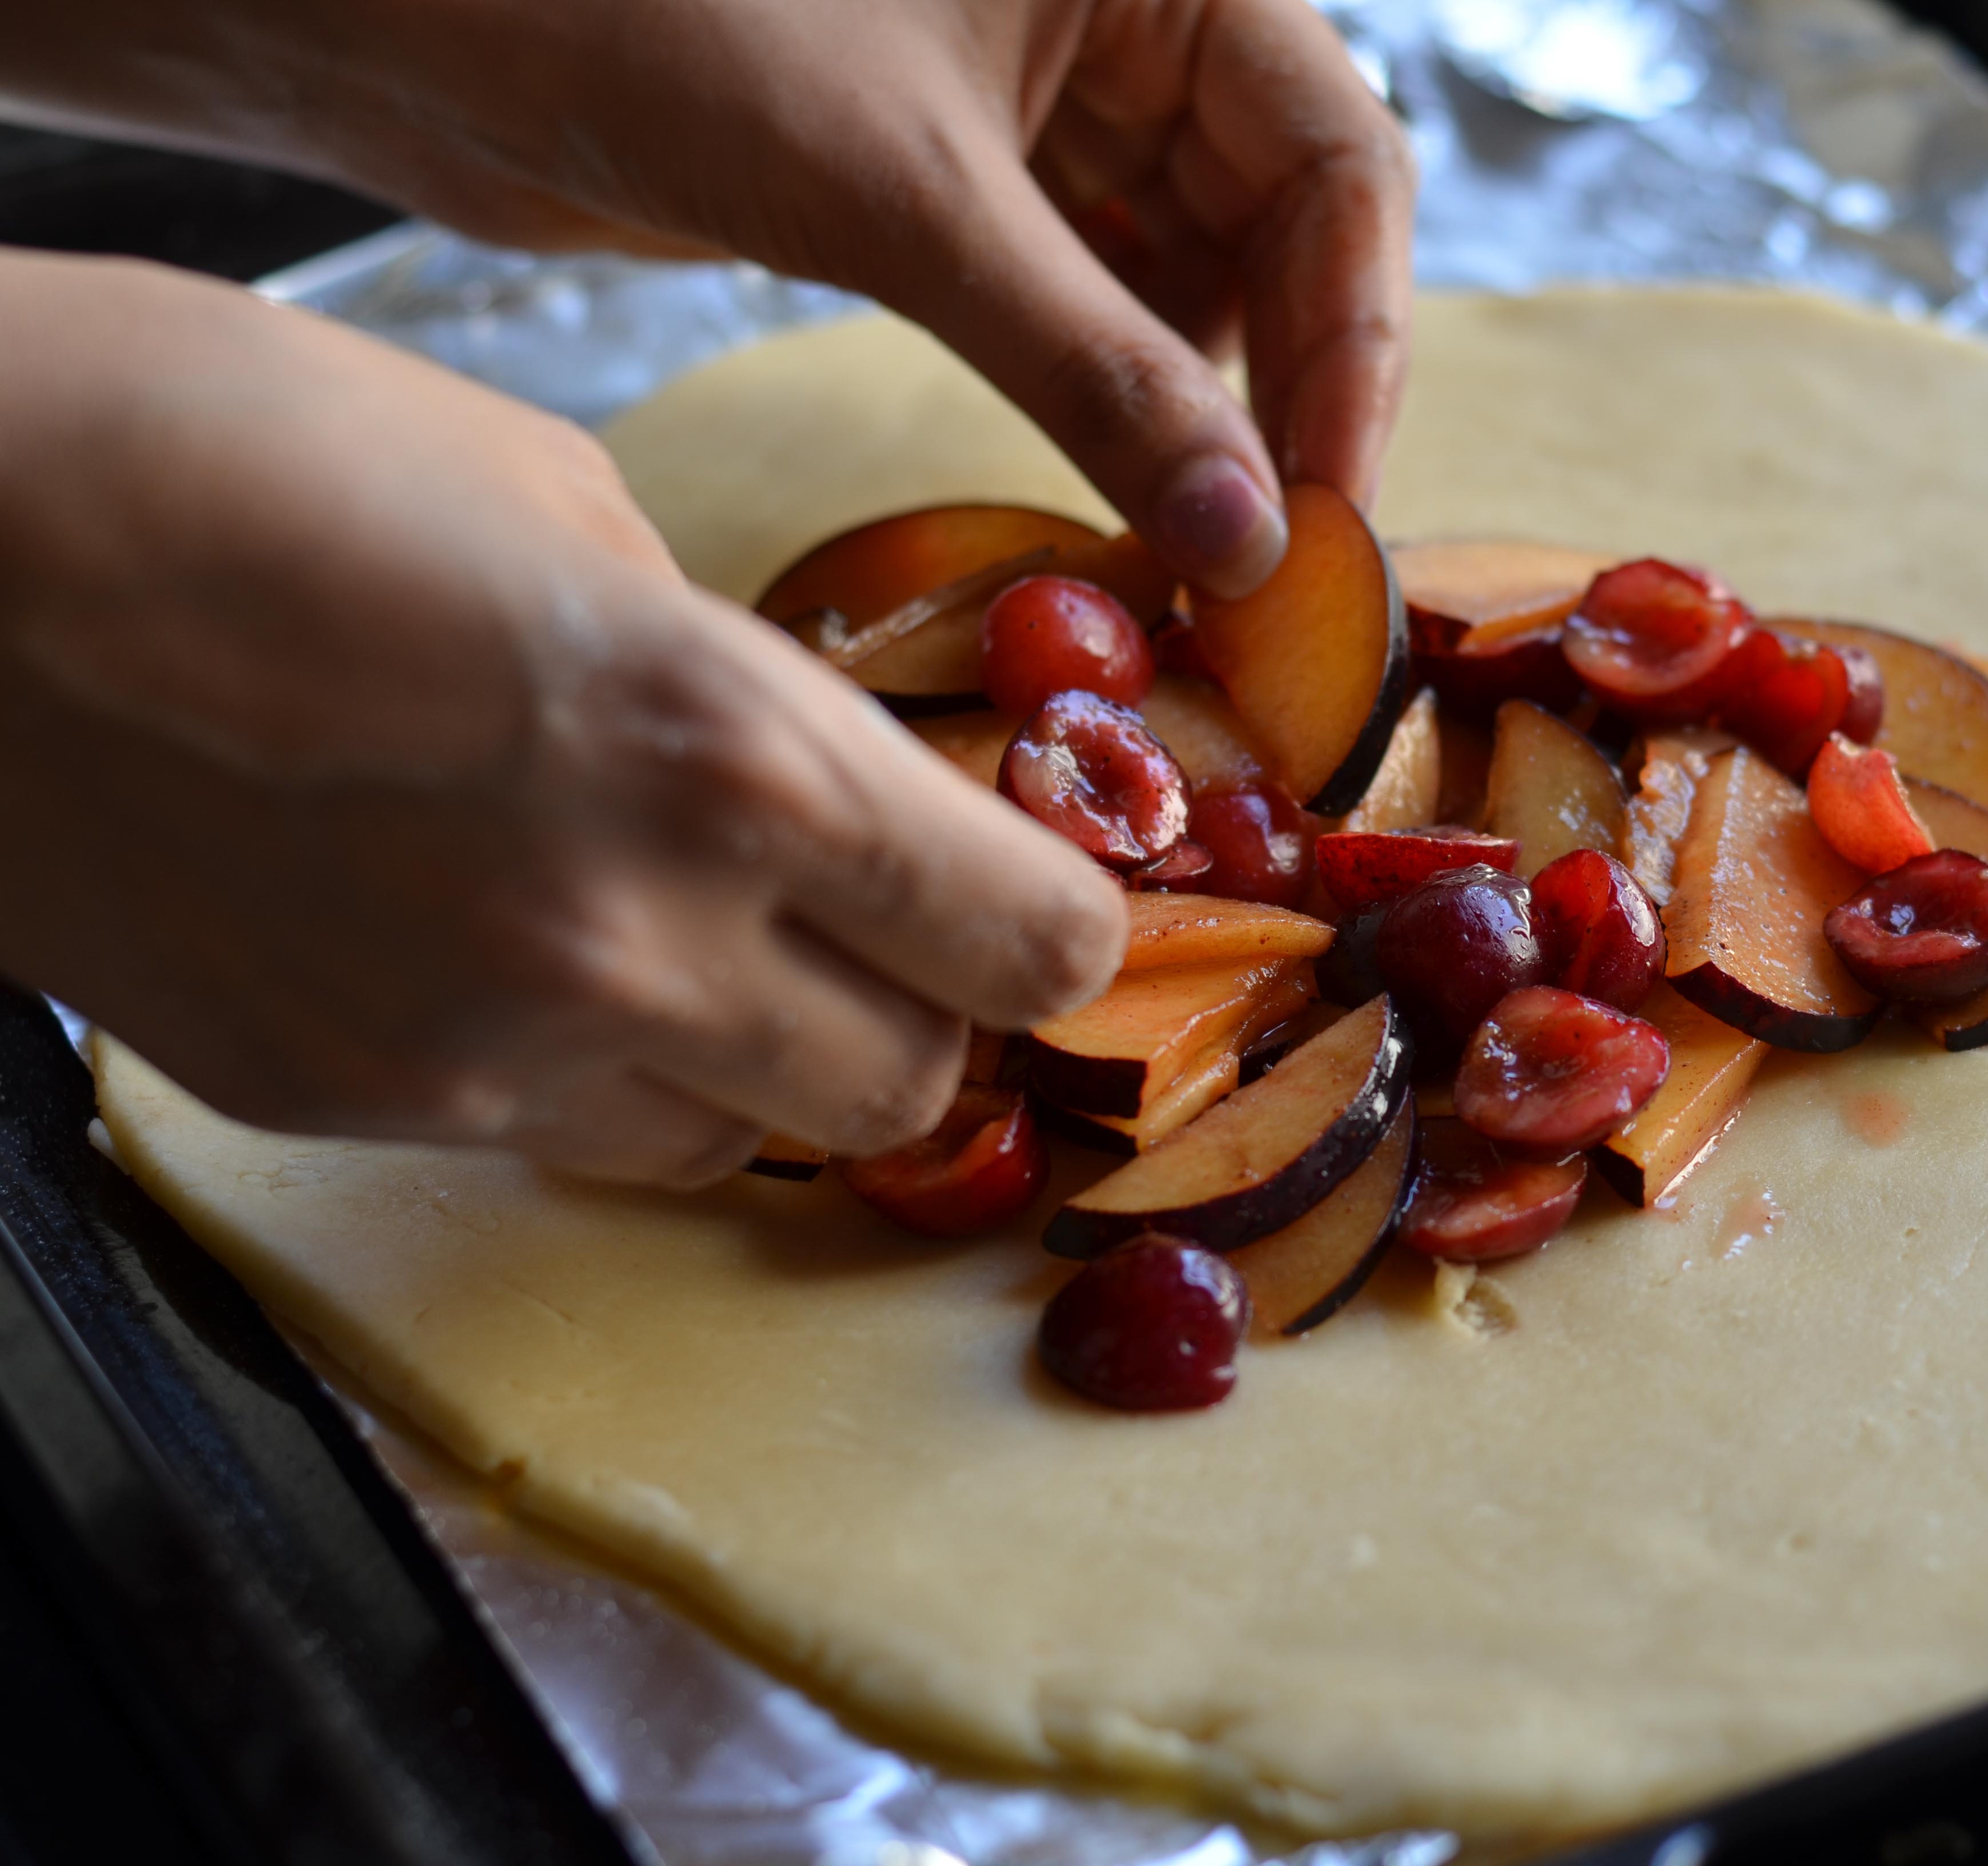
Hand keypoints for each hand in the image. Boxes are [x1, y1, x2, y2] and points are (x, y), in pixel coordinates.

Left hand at [0, 0, 1416, 597]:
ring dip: (1202, 415)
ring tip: (1195, 555)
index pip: (1336, 158)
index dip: (1354, 341)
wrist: (427, 12)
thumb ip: (1094, 364)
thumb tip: (1248, 535)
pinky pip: (1094, 302)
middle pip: (1284, 226)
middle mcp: (1123, 22)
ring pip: (1194, 278)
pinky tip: (1117, 494)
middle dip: (1285, 395)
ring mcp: (1046, 105)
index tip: (1327, 511)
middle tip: (1270, 569)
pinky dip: (1112, 401)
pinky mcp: (967, 180)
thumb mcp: (908, 197)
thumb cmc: (656, 14)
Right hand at [0, 251, 1127, 1184]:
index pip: (1035, 943)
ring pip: (749, 1147)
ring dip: (768, 1061)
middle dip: (928, 1006)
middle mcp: (632, 939)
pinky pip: (571, 1142)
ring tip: (692, 936)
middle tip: (880, 919)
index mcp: (727, 751)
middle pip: (917, 1085)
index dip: (1061, 920)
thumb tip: (817, 768)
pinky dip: (606, 1081)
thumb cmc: (234, 449)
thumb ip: (730, 673)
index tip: (1037, 880)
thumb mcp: (564, 504)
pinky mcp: (353, 1109)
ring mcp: (481, 1054)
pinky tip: (526, 957)